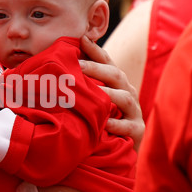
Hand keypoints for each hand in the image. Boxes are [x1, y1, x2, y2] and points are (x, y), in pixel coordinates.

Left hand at [79, 35, 144, 150]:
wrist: (119, 153)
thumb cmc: (100, 124)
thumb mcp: (92, 102)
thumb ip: (80, 86)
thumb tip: (54, 68)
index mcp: (117, 84)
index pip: (108, 63)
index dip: (95, 50)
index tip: (81, 38)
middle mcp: (128, 93)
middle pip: (116, 75)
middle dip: (97, 69)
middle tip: (77, 66)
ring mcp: (135, 112)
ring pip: (125, 98)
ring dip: (109, 93)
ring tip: (93, 92)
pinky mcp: (137, 131)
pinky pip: (128, 126)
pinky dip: (116, 124)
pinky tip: (104, 123)